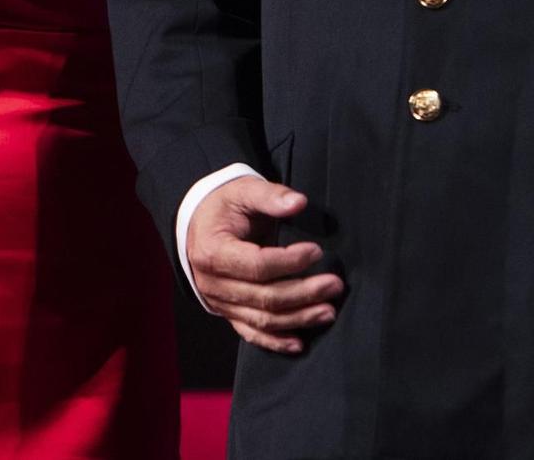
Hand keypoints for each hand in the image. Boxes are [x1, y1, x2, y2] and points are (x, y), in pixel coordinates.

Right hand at [185, 176, 343, 353]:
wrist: (199, 224)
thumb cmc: (224, 206)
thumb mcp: (243, 190)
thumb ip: (270, 196)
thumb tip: (298, 203)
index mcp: (212, 252)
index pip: (257, 265)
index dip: (290, 262)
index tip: (317, 251)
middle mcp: (212, 284)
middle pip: (264, 297)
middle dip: (303, 293)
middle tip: (334, 284)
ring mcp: (219, 303)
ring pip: (262, 320)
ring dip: (298, 319)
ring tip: (328, 311)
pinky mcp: (228, 313)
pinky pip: (251, 333)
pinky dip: (276, 342)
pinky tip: (300, 343)